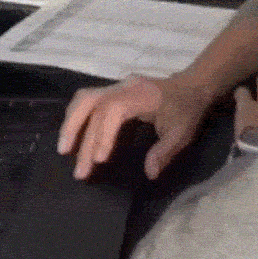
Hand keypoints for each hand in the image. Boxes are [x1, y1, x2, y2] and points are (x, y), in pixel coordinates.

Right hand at [57, 73, 212, 179]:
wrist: (193, 86)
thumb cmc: (187, 109)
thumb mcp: (183, 132)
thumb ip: (166, 151)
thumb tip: (149, 173)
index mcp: (141, 94)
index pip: (113, 110)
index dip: (104, 134)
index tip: (99, 160)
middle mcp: (125, 86)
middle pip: (94, 105)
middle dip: (82, 137)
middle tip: (79, 170)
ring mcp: (118, 85)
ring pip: (85, 98)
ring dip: (72, 123)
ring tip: (64, 150)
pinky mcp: (114, 90)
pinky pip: (89, 98)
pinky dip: (77, 116)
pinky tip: (72, 136)